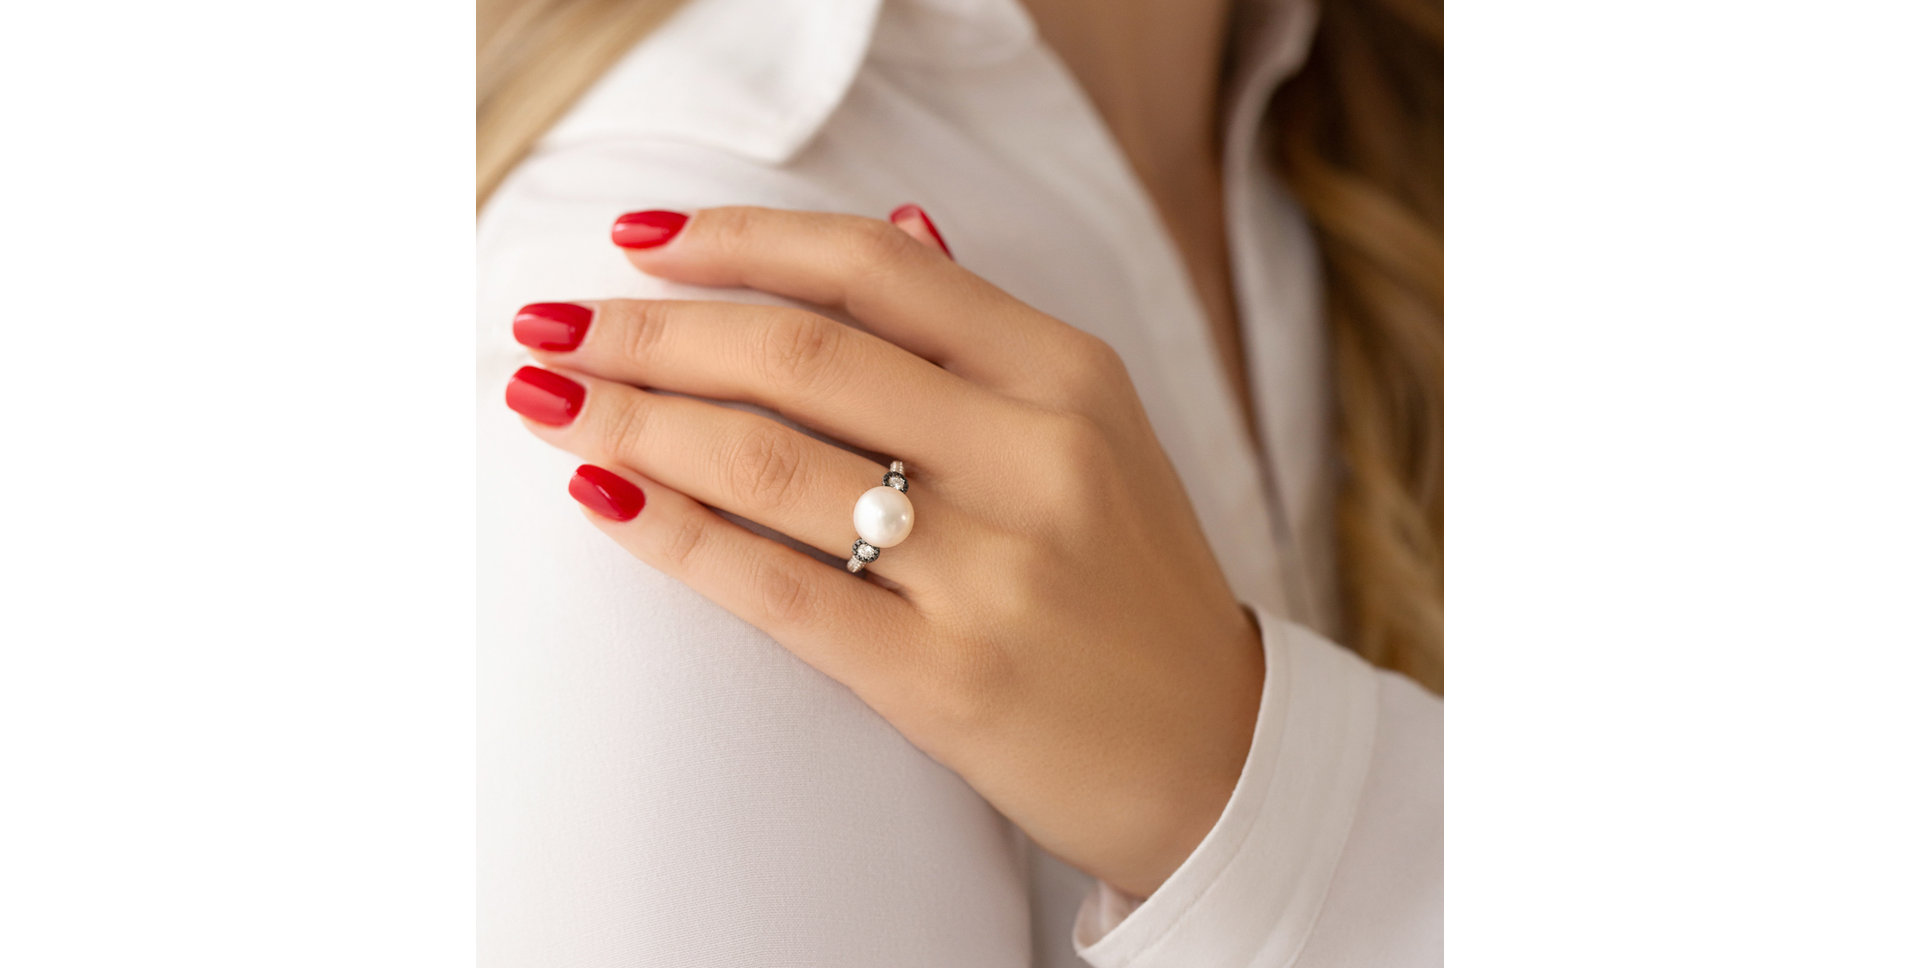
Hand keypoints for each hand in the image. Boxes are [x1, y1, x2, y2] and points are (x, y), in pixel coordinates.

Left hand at [505, 205, 1263, 896]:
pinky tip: (602, 499)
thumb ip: (985, 335)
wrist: (1212, 753)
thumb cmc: (1130, 583)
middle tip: (551, 329)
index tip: (636, 239)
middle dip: (649, 332)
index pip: (874, 267)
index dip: (736, 239)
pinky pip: (777, 587)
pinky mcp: (947, 678)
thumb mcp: (1095, 429)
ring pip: (770, 460)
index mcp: (1068, 375)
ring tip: (546, 403)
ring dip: (633, 422)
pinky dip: (673, 534)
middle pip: (798, 353)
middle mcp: (1036, 455)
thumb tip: (894, 222)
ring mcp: (994, 569)